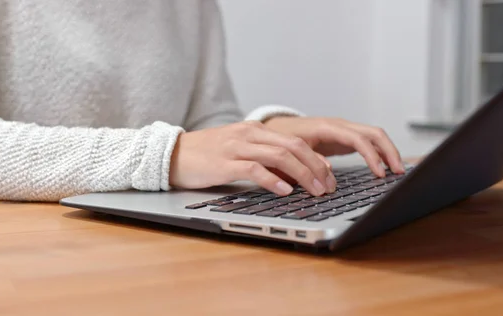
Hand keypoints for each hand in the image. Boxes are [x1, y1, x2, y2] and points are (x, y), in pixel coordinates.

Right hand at [169, 121, 335, 195]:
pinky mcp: (224, 163)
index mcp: (255, 130)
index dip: (316, 158)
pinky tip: (285, 191)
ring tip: (315, 191)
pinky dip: (273, 180)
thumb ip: (262, 157)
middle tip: (329, 186)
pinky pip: (254, 169)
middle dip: (316, 167)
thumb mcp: (238, 150)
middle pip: (293, 146)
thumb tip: (290, 174)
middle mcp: (249, 135)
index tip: (329, 175)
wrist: (173, 154)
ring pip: (279, 156)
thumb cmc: (207, 155)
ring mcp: (236, 147)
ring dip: (302, 174)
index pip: (294, 141)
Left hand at [263, 116, 404, 176]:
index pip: (357, 138)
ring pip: (374, 136)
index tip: (379, 173)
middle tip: (398, 172)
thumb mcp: (290, 151)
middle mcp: (339, 126)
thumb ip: (308, 160)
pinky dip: (379, 153)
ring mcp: (344, 131)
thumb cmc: (281, 139)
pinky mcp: (344, 139)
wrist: (275, 130)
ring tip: (397, 171)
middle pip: (373, 133)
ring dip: (388, 152)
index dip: (371, 155)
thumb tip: (329, 172)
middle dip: (389, 151)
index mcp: (326, 127)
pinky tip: (384, 168)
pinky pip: (368, 143)